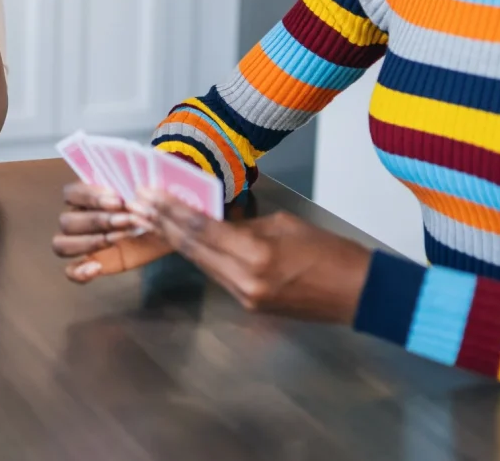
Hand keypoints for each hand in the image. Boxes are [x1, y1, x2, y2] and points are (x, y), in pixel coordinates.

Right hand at [52, 182, 175, 282]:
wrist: (169, 230)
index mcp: (88, 196)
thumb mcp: (152, 194)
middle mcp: (79, 218)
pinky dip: (79, 272)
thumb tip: (140, 191)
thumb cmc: (157, 207)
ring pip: (62, 244)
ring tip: (116, 239)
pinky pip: (70, 271)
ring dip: (88, 242)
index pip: (70, 193)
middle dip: (97, 221)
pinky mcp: (93, 263)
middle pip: (67, 221)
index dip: (89, 197)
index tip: (118, 200)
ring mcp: (83, 242)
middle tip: (126, 220)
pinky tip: (97, 268)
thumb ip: (145, 190)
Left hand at [128, 190, 372, 323]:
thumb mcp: (284, 225)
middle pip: (194, 249)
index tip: (149, 195)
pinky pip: (216, 274)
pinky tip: (183, 239)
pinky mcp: (249, 305)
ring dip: (176, 240)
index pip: (202, 230)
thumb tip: (217, 218)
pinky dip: (199, 255)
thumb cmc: (330, 252)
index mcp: (256, 255)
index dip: (172, 211)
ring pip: (201, 263)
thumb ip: (245, 224)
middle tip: (139, 204)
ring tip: (152, 218)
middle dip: (164, 224)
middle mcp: (244, 280)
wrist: (360, 294)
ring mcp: (245, 296)